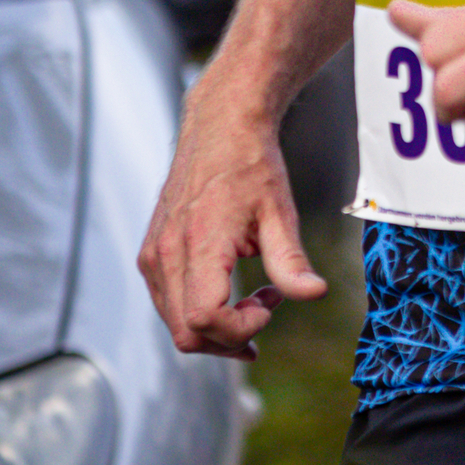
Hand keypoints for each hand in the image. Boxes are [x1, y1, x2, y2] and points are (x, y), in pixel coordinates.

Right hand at [138, 82, 327, 358]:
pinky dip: (197, 310)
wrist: (221, 126)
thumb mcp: (280, 213)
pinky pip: (168, 302)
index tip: (268, 306)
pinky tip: (229, 291)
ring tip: (253, 299)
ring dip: (215, 327)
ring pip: (175, 323)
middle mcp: (167, 252)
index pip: (204, 319)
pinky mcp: (151, 253)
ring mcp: (153, 254)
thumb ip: (292, 261)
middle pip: (187, 332)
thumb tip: (313, 293)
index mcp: (199, 243)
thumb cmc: (250, 164)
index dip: (239, 329)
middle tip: (265, 309)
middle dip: (229, 338)